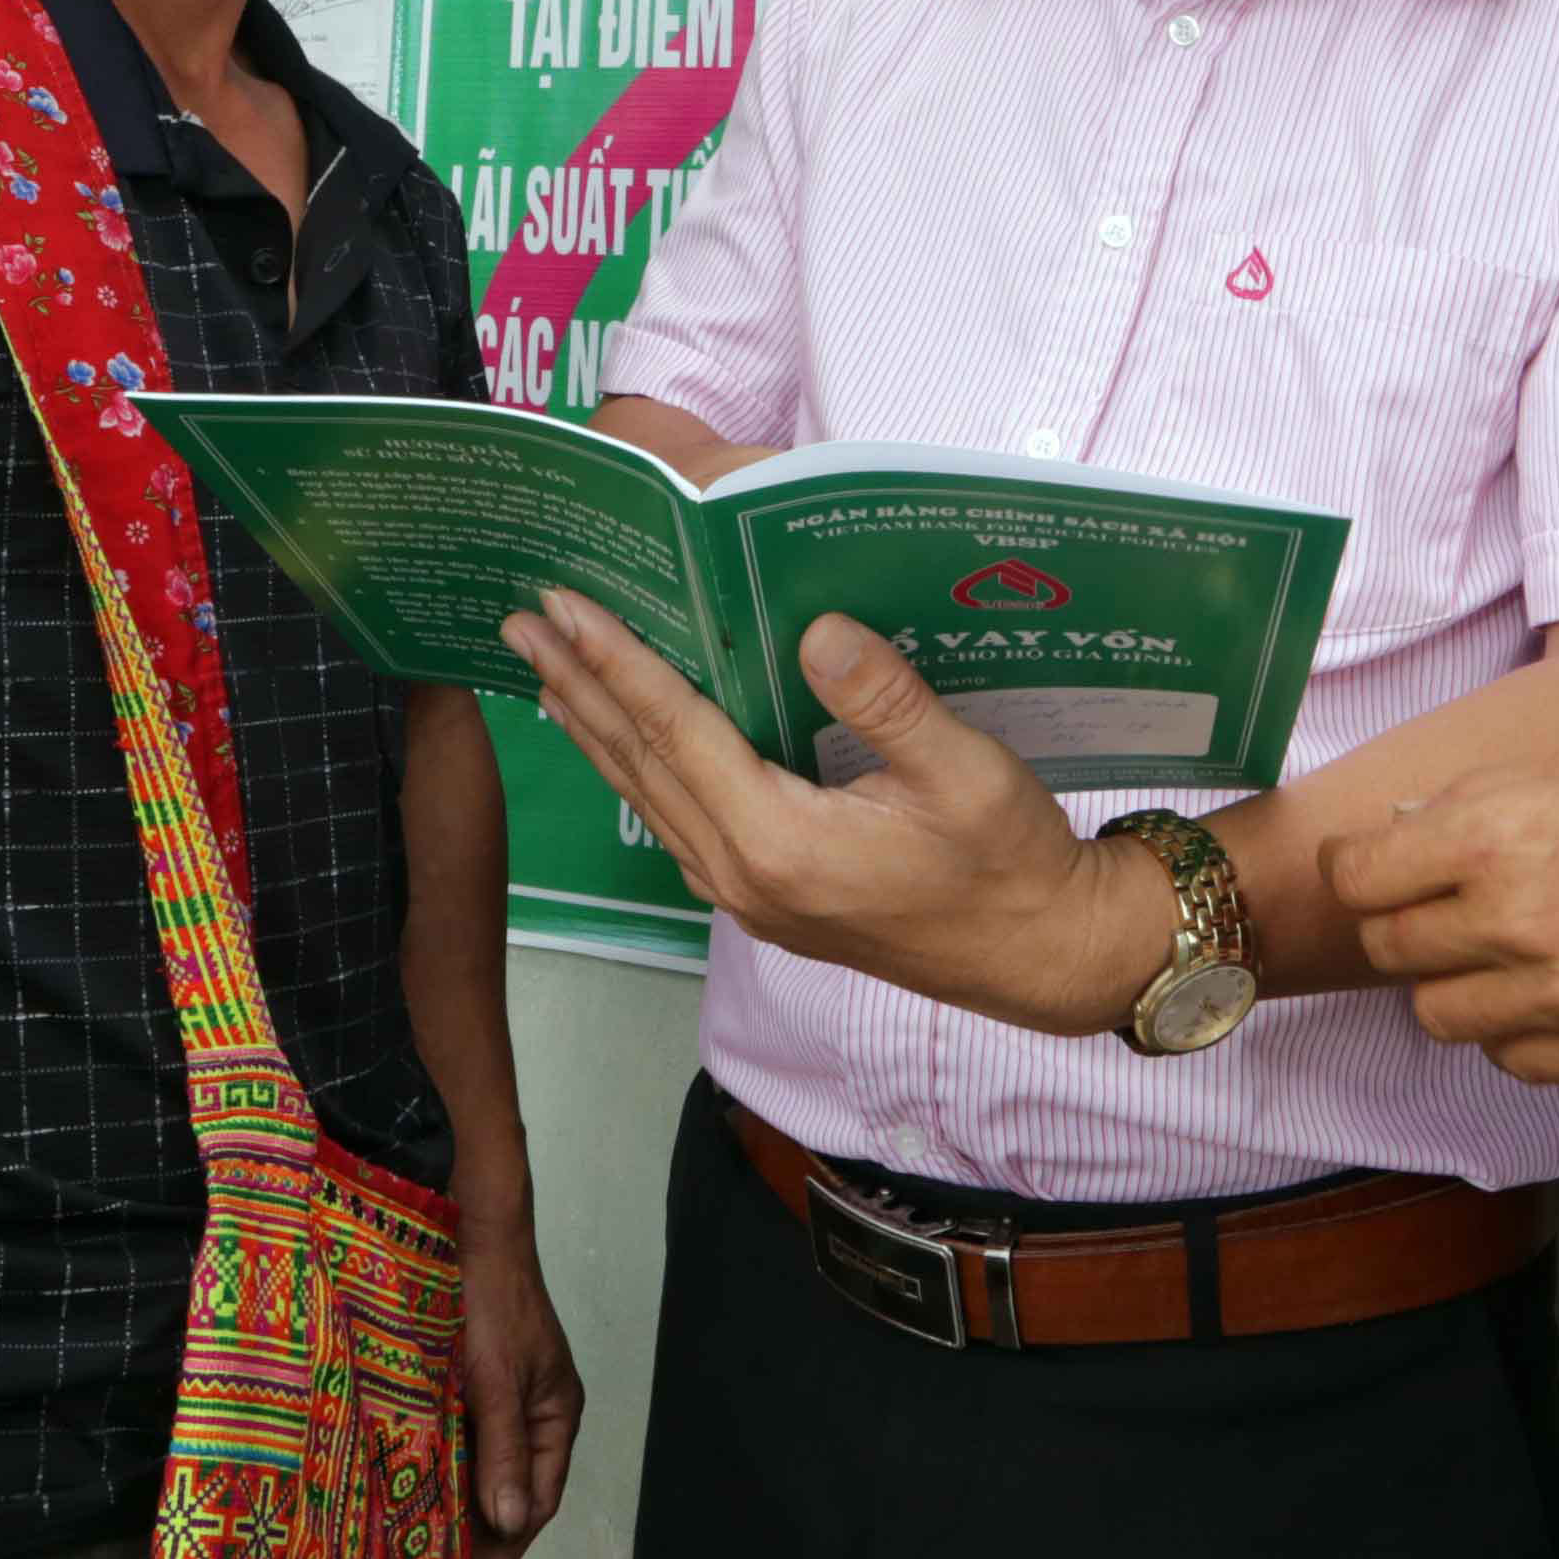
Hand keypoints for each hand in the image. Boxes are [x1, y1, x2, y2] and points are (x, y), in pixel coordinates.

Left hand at [453, 1201, 579, 1558]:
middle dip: (479, 1529)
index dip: (504, 1542)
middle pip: (511, 1489)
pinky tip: (413, 1485)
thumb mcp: (497, 1378)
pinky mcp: (471, 1384)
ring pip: (483, 1467)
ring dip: (457, 1499)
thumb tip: (509, 1522)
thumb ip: (503, 1450)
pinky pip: (462, 1440)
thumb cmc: (490, 1295)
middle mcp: (534, 1412)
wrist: (465, 1226)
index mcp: (557, 1413)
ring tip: (420, 1537)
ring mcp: (503, 1398)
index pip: (538, 1499)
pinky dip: (442, 1466)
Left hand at [500, 591, 1173, 1035]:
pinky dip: (637, 767)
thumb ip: (887, 700)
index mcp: (779, 842)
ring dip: (594, 726)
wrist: (1039, 955)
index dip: (616, 661)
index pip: (675, 731)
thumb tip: (815, 629)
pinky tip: (623, 741)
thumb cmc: (1009, 862)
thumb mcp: (964, 771)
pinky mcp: (765, 899)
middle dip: (577, 685)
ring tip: (545, 669)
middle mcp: (743, 875)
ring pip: (648, 796)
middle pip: (639, 763)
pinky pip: (674, 820)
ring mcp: (748, 895)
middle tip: (519, 619)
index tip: (564, 604)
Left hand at [1321, 733, 1558, 1085]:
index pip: (1358, 876)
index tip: (1374, 872)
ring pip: (1437, 1015)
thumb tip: (1403, 830)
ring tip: (1500, 959)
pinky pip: (1508, 1060)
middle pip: (1389, 948)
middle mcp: (1511, 915)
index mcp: (1495, 830)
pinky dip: (1514, 1035)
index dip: (1359, 872)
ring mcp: (1554, 992)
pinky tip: (1549, 998)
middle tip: (1442, 913)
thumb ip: (1478, 806)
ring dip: (1455, 986)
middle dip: (1404, 926)